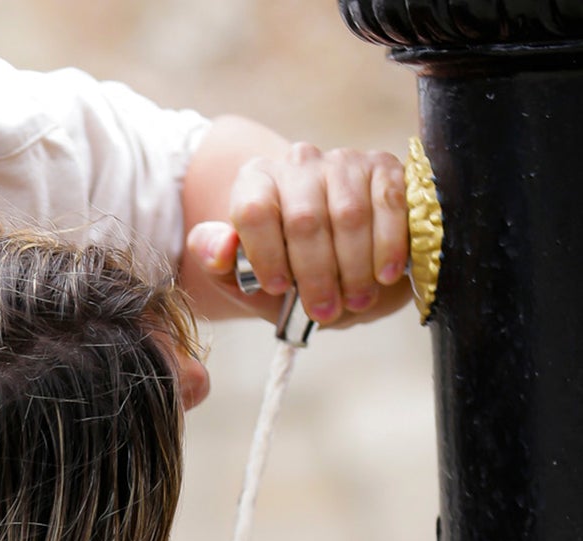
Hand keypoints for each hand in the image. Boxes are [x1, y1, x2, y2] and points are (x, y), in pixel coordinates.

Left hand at [186, 142, 411, 327]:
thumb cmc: (285, 269)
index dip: (266, 253)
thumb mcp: (242, 275)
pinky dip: (388, 245)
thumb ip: (219, 263)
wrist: (337, 260)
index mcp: (256, 182)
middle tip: (323, 311)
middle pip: (304, 219)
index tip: (278, 288)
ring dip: (353, 267)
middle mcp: (298, 163)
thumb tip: (220, 251)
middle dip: (315, 274)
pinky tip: (386, 275)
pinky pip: (389, 204)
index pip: (254, 210)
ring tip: (356, 301)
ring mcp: (344, 162)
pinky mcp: (385, 167)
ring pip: (348, 215)